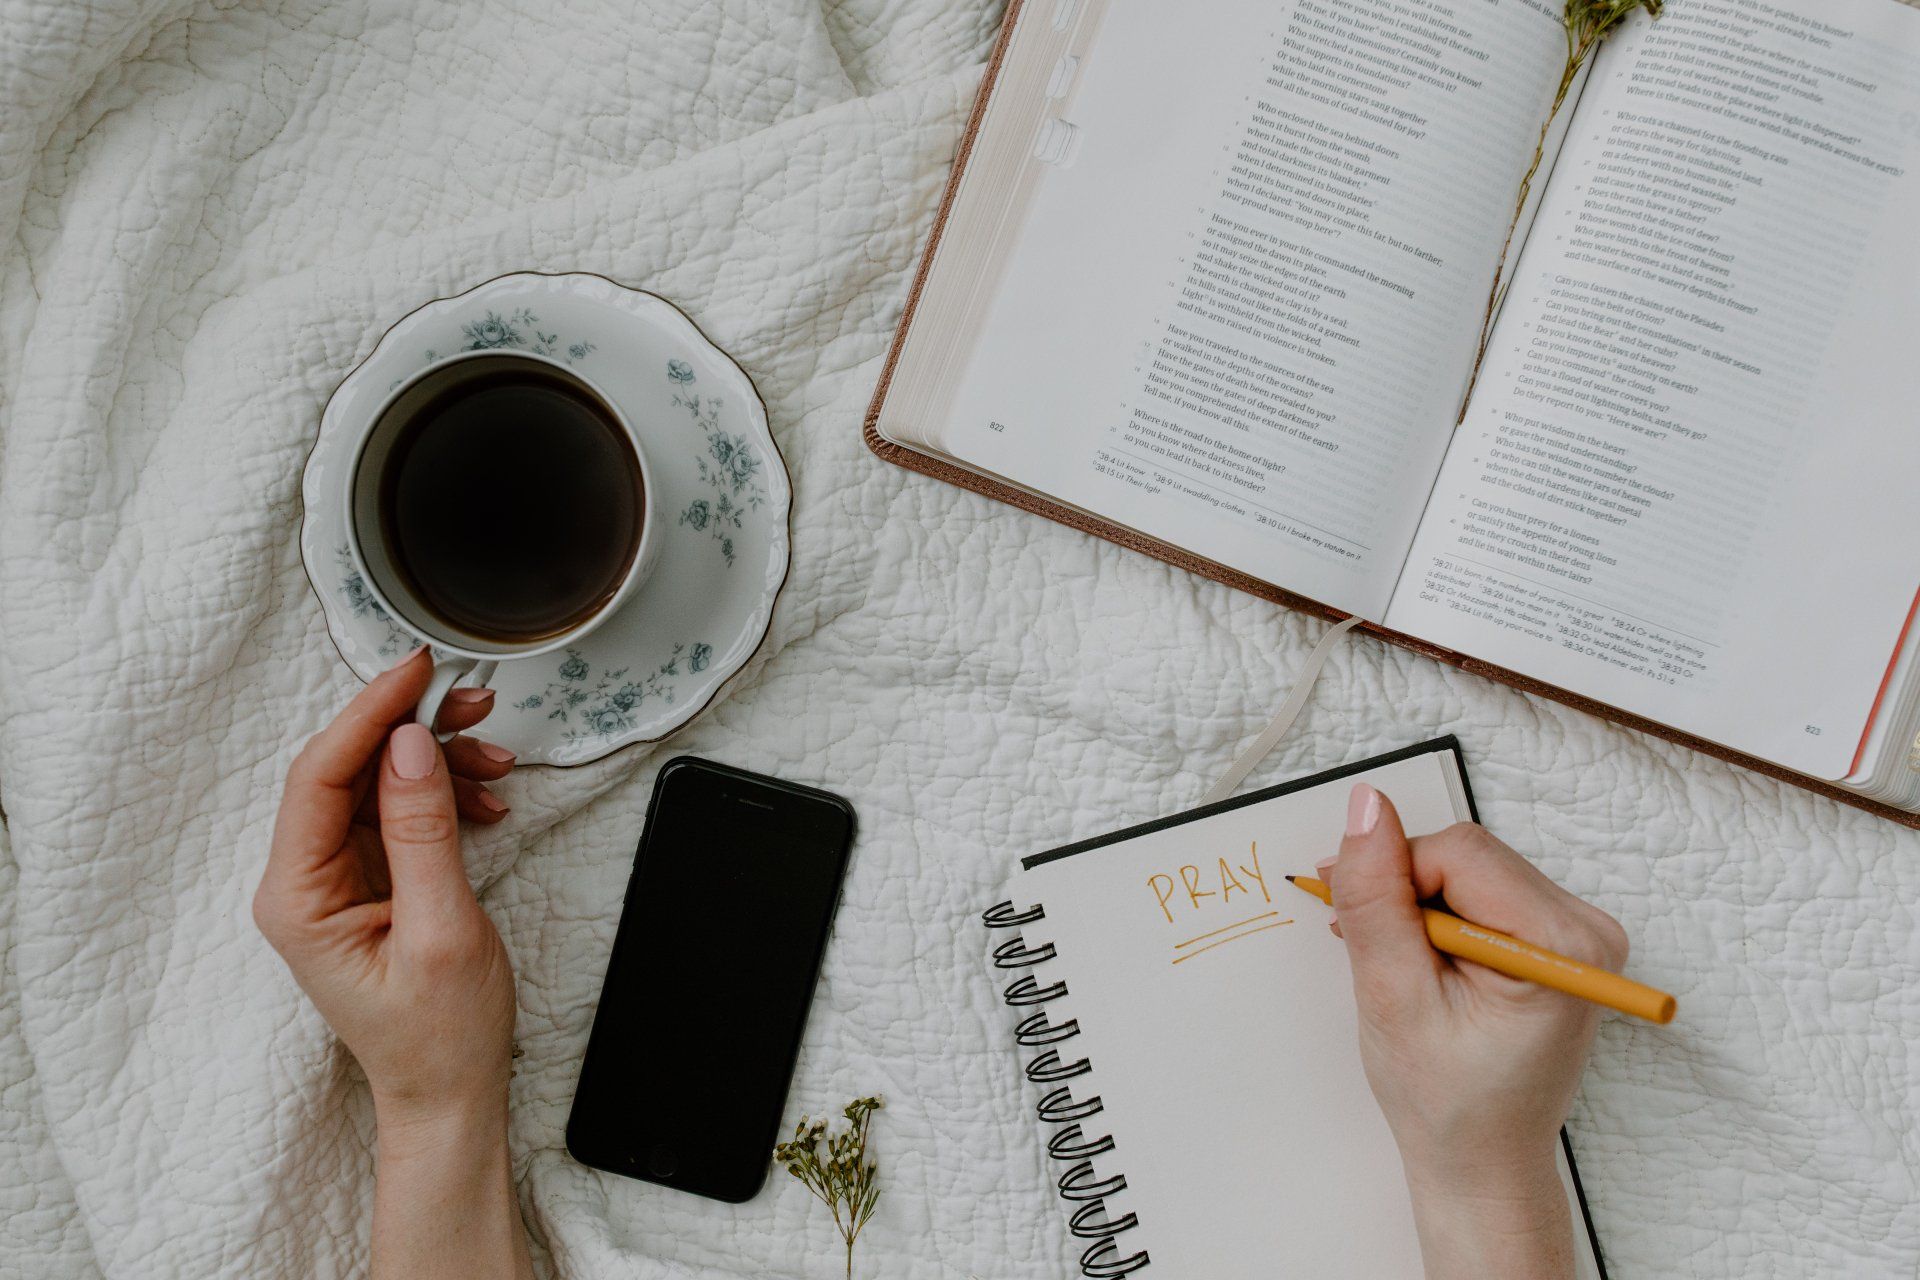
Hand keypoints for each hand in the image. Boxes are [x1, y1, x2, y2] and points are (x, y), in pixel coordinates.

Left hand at [256, 649, 531, 1279]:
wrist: (450, 1092)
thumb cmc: (440, 1034)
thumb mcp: (442, 928)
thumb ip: (423, 831)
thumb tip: (409, 745)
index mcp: (298, 896)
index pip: (320, 774)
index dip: (368, 714)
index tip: (416, 672)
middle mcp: (303, 881)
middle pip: (347, 768)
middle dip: (411, 729)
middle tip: (473, 704)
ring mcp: (335, 879)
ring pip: (378, 783)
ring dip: (438, 761)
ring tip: (496, 761)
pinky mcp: (370, 880)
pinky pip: (400, 810)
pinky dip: (445, 794)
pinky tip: (487, 803)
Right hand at [1323, 783, 1626, 1279]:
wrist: (1484, 1165)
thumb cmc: (1447, 1103)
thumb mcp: (1394, 997)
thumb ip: (1377, 898)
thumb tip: (1366, 807)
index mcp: (1562, 946)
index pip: (1459, 852)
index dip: (1392, 876)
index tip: (1355, 921)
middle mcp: (1587, 929)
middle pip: (1467, 855)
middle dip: (1404, 890)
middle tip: (1367, 947)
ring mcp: (1579, 934)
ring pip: (1469, 869)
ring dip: (1417, 904)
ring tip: (1396, 966)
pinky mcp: (1559, 941)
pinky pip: (1484, 891)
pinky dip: (1438, 916)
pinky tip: (1422, 962)